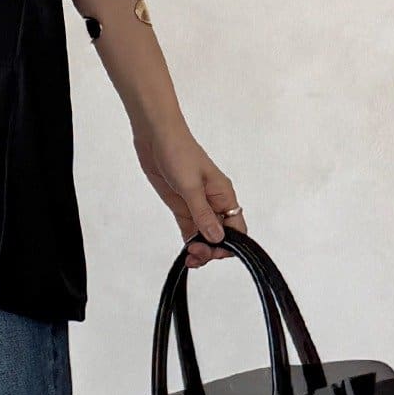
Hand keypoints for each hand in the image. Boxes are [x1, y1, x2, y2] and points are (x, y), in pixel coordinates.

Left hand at [133, 124, 244, 268]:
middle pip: (222, 236)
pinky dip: (190, 242)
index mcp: (224, 196)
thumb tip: (217, 238)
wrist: (155, 136)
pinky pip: (190, 230)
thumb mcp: (191, 185)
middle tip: (195, 255)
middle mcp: (214, 203)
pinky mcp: (182, 206)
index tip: (214, 252)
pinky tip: (185, 252)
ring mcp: (197, 206)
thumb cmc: (178, 152)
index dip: (230, 245)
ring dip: (201, 249)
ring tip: (189, 258)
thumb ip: (203, 213)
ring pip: (205, 236)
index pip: (237, 228)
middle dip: (212, 250)